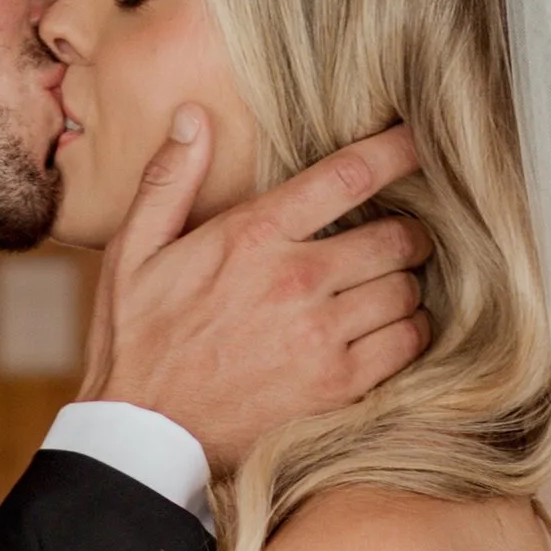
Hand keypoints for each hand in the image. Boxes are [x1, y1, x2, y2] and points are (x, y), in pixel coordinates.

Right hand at [81, 116, 426, 473]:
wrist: (142, 433)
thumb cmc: (137, 340)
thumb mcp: (133, 251)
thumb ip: (169, 179)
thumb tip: (194, 116)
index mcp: (253, 237)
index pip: (347, 177)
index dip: (395, 151)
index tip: (417, 142)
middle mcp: (296, 281)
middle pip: (396, 236)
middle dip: (405, 232)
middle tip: (395, 238)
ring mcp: (322, 336)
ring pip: (407, 289)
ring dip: (405, 283)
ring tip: (385, 286)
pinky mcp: (337, 386)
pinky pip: (407, 343)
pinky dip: (407, 331)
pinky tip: (384, 329)